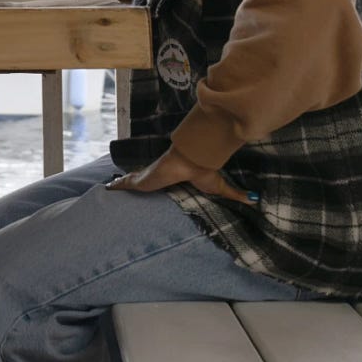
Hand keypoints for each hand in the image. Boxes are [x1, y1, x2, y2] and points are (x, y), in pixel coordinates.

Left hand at [106, 147, 258, 204]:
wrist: (192, 161)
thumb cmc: (202, 172)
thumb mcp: (220, 187)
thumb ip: (235, 194)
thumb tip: (256, 199)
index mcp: (172, 178)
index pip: (160, 179)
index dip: (153, 181)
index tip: (147, 183)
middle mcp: (158, 176)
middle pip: (142, 179)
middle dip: (134, 182)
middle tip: (122, 187)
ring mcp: (148, 177)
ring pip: (131, 181)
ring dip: (122, 184)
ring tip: (110, 188)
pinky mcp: (141, 180)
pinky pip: (126, 184)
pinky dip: (116, 187)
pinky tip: (106, 188)